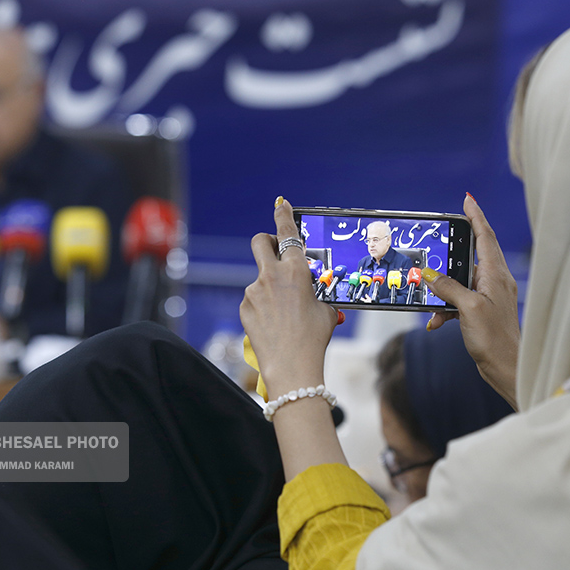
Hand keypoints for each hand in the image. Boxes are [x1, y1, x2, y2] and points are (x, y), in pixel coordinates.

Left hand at [240, 198, 339, 398]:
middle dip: (267, 240)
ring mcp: (254, 291)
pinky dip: (264, 306)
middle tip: (276, 250)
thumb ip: (315, 292)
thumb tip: (310, 292)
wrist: (291, 365)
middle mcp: (271, 276)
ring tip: (285, 313)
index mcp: (295, 271)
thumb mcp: (325, 309)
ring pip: (260, 278)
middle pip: (260, 241)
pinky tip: (274, 324)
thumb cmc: (313, 338)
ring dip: (270, 286)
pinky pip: (255, 299)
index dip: (283, 215)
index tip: (281, 204)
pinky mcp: (245, 307)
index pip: (288, 234)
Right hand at [421, 194, 518, 408]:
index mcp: (496, 274)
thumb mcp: (467, 309)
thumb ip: (448, 288)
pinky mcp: (483, 312)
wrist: (508, 368)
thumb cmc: (494, 339)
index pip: (485, 236)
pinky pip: (459, 302)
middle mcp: (495, 281)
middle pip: (472, 255)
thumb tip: (431, 275)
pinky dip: (445, 309)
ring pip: (460, 282)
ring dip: (443, 291)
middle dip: (451, 254)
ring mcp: (490, 296)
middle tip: (437, 247)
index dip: (476, 216)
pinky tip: (436, 321)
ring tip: (430, 299)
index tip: (467, 199)